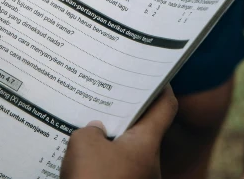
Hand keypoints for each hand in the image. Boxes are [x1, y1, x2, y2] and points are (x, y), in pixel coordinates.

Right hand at [61, 87, 177, 178]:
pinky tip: (78, 160)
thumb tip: (95, 132)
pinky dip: (100, 165)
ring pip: (125, 154)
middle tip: (103, 99)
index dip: (161, 87)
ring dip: (108, 143)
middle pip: (142, 130)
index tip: (153, 74)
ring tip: (83, 128)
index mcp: (147, 143)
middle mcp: (149, 163)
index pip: (165, 106)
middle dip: (123, 116)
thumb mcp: (84, 144)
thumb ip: (90, 130)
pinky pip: (114, 172)